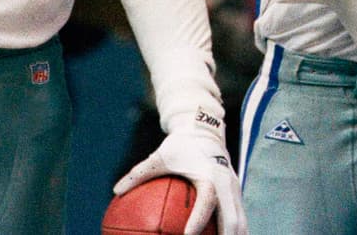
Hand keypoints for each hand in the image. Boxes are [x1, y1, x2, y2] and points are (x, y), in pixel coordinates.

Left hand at [115, 124, 248, 234]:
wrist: (206, 131)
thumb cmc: (180, 146)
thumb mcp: (159, 157)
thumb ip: (139, 173)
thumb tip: (116, 190)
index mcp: (209, 174)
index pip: (207, 201)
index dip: (199, 219)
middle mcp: (226, 184)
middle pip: (232, 218)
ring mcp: (234, 190)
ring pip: (240, 222)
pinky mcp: (236, 194)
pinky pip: (239, 218)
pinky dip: (235, 233)